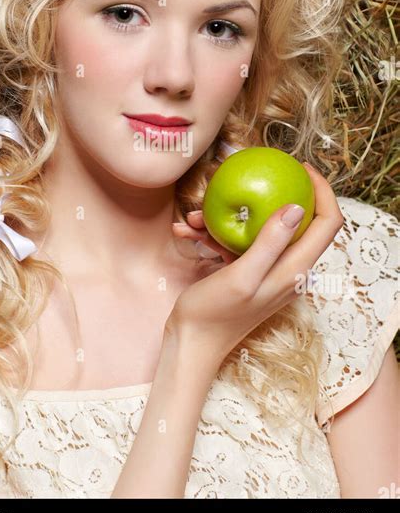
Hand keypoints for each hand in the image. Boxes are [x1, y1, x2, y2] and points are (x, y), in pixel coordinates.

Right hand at [166, 162, 343, 366]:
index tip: (300, 168)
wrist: (191, 345)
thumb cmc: (214, 314)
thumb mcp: (241, 276)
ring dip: (227, 219)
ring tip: (194, 216)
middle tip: (247, 177)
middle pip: (296, 222)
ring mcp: (268, 272)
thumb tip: (296, 207)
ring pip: (258, 230)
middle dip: (269, 196)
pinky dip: (214, 235)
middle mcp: (288, 270)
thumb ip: (269, 243)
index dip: (322, 191)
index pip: (327, 224)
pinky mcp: (249, 274)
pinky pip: (238, 244)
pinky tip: (185, 231)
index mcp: (294, 270)